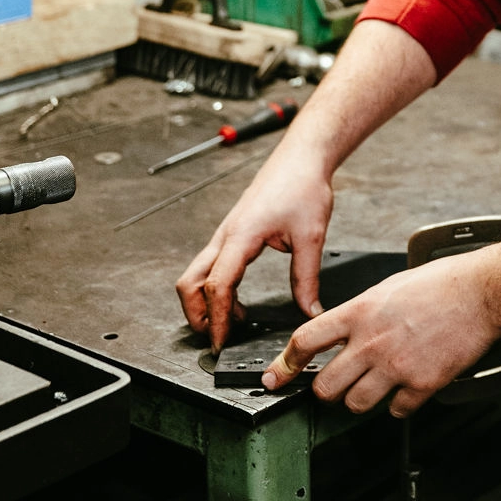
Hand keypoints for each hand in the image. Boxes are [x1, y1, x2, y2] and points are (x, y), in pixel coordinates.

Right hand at [176, 139, 334, 350]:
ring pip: (197, 274)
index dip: (217, 319)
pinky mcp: (233, 233)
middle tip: (216, 337)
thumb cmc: (303, 185)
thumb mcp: (310, 236)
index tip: (221, 342)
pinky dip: (217, 288)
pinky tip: (238, 301)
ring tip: (231, 323)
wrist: (301, 157)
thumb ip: (307, 278)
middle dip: (196, 314)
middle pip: (190, 283)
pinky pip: (213, 266)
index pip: (218, 286)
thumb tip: (309, 310)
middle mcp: (226, 235)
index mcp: (241, 236)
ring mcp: (226, 233)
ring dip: (205, 302)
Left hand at [261, 256, 499, 416]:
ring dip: (362, 399)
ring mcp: (396, 366)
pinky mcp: (421, 384)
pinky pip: (396, 411)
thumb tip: (341, 331)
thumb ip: (360, 313)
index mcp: (360, 312)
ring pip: (355, 404)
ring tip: (376, 386)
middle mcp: (372, 341)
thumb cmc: (440, 283)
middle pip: (325, 386)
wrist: (481, 293)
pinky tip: (408, 387)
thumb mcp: (387, 287)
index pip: (305, 341)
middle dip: (327, 390)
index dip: (285, 363)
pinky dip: (399, 405)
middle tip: (336, 385)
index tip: (277, 375)